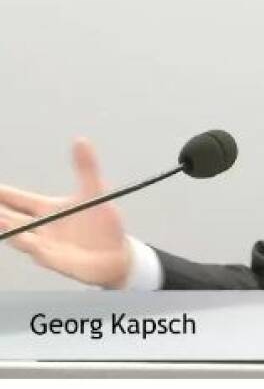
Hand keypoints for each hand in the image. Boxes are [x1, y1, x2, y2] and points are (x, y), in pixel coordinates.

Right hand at [0, 137, 130, 287]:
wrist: (116, 255)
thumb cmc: (103, 223)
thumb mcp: (95, 191)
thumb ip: (86, 167)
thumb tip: (81, 140)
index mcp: (48, 209)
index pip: (17, 200)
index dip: (2, 194)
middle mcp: (42, 227)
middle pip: (10, 217)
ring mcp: (45, 244)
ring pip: (18, 234)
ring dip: (6, 226)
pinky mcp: (53, 259)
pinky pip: (37, 251)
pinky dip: (28, 244)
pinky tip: (20, 237)